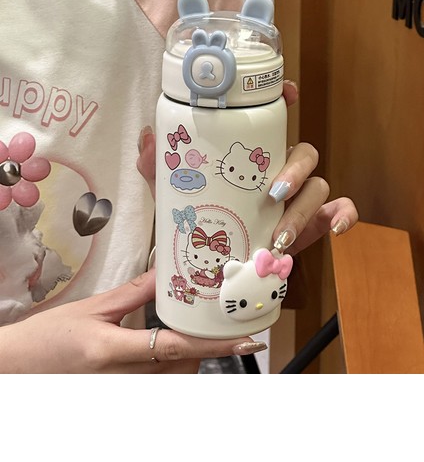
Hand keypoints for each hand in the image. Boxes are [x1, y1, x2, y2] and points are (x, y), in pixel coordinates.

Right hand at [0, 268, 265, 373]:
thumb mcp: (90, 309)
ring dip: (187, 356)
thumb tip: (165, 274)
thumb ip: (132, 294)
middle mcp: (120, 376)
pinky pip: (155, 382)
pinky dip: (169, 365)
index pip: (174, 347)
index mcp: (111, 349)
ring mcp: (120, 389)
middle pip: (180, 366)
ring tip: (188, 331)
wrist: (17, 369)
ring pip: (171, 377)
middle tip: (214, 325)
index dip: (214, 345)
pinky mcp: (118, 392)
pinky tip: (165, 345)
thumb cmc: (46, 338)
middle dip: (202, 347)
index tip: (245, 341)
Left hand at [138, 80, 357, 254]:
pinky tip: (334, 230)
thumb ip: (157, 167)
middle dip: (295, 168)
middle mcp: (281, 170)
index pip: (275, 120)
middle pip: (305, 152)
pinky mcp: (315, 222)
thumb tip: (148, 138)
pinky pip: (340, 211)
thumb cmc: (200, 218)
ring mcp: (300, 196)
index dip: (285, 100)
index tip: (287, 93)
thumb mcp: (174, 193)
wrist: (214, 263)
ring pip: (319, 185)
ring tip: (279, 233)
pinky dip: (344, 216)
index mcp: (254, 155)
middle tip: (271, 192)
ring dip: (304, 207)